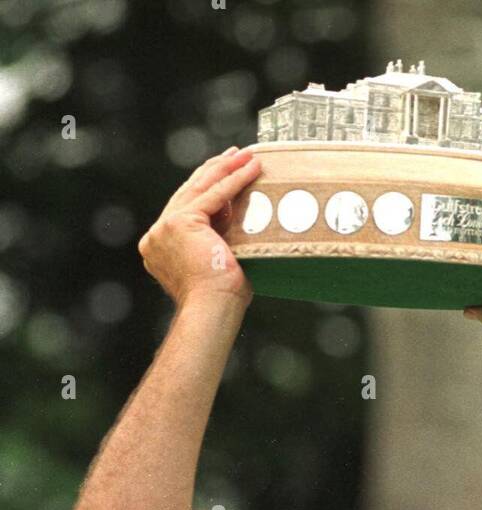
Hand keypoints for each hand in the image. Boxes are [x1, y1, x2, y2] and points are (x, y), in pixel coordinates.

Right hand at [138, 148, 261, 306]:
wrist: (211, 310)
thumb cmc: (220, 300)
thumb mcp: (217, 263)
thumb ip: (219, 243)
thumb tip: (241, 228)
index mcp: (161, 247)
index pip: (186, 208)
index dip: (208, 188)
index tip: (227, 173)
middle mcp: (157, 234)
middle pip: (190, 192)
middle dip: (215, 171)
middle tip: (235, 154)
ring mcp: (165, 227)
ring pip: (200, 188)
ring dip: (226, 168)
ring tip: (247, 155)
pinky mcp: (179, 222)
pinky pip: (214, 195)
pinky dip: (235, 179)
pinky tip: (251, 167)